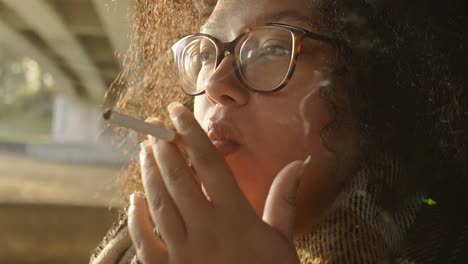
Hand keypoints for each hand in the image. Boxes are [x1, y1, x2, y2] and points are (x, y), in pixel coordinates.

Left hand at [128, 102, 306, 263]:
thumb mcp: (283, 239)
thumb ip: (284, 199)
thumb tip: (299, 164)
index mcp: (235, 217)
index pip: (209, 165)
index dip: (192, 135)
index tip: (177, 112)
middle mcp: (205, 230)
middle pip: (178, 179)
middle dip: (163, 148)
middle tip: (153, 127)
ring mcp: (183, 253)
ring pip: (158, 205)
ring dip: (149, 175)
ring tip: (145, 153)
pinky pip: (145, 243)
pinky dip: (136, 220)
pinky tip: (133, 201)